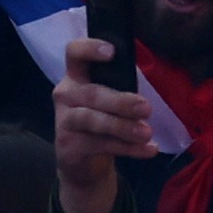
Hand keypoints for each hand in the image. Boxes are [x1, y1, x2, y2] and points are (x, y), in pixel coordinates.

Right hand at [46, 58, 158, 212]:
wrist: (82, 163)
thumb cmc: (100, 122)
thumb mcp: (107, 102)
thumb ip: (118, 89)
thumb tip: (143, 92)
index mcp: (75, 76)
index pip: (74, 53)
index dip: (89, 49)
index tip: (112, 52)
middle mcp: (65, 94)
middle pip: (91, 93)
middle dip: (120, 101)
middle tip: (146, 108)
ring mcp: (64, 121)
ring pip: (93, 120)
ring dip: (123, 127)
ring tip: (147, 133)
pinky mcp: (68, 146)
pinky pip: (100, 145)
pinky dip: (127, 148)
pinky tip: (148, 150)